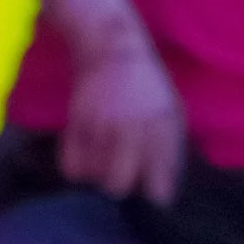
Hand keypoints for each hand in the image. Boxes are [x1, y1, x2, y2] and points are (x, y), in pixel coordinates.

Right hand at [60, 36, 184, 203]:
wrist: (111, 48)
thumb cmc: (146, 84)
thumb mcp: (171, 111)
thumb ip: (170, 147)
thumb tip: (163, 185)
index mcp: (162, 130)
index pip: (158, 184)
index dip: (156, 194)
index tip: (154, 194)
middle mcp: (131, 131)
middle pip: (119, 186)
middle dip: (121, 185)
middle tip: (123, 175)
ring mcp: (101, 127)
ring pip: (94, 177)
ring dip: (98, 174)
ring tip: (104, 160)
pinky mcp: (76, 122)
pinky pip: (71, 166)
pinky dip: (77, 167)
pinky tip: (86, 157)